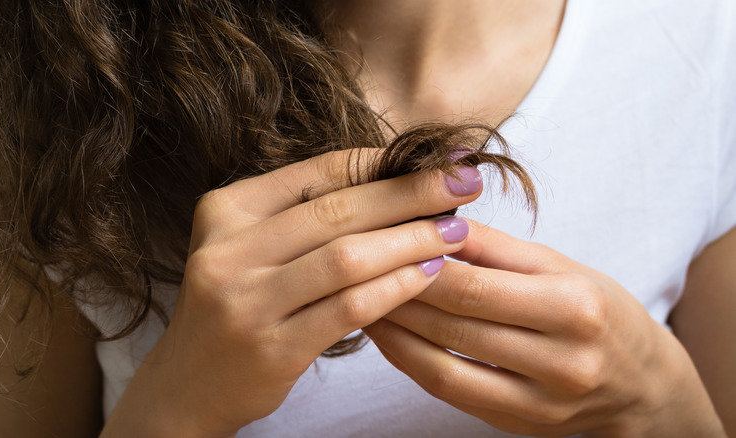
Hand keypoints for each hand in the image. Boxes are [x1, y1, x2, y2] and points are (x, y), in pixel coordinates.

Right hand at [101, 150, 483, 437]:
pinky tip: (429, 275)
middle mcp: (228, 250)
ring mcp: (246, 300)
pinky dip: (395, 287)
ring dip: (411, 240)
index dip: (385, 162)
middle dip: (411, 193)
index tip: (439, 156)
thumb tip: (396, 181)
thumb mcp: (249, 247)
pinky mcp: (272, 347)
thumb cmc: (235, 305)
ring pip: (347, 257)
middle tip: (465, 182)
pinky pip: (349, 308)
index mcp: (225, 210)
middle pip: (338, 210)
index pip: (319, 172)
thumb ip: (304, 215)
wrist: (187, 385)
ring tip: (456, 231)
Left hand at [364, 220, 725, 436]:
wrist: (642, 383)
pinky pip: (448, 392)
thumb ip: (494, 246)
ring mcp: (539, 403)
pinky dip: (409, 361)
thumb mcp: (560, 265)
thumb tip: (431, 220)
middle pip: (452, 324)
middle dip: (394, 292)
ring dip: (392, 330)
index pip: (473, 283)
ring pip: (440, 365)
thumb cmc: (599, 309)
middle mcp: (560, 361)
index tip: (377, 240)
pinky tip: (387, 334)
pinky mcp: (518, 425)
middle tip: (352, 267)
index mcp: (573, 307)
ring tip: (357, 299)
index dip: (417, 262)